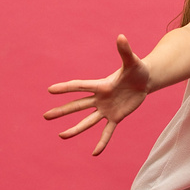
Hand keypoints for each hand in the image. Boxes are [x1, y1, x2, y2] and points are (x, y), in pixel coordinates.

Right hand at [44, 35, 150, 155]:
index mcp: (101, 85)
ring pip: (87, 122)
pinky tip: (95, 153)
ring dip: (75, 129)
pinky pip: (107, 132)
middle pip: (77, 106)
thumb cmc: (137, 69)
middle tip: (45, 116)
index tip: (50, 90)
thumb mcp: (133, 61)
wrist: (144, 81)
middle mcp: (100, 98)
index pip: (80, 87)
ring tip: (61, 136)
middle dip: (62, 111)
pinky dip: (102, 142)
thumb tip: (121, 36)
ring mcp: (106, 109)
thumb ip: (125, 51)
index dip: (66, 88)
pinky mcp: (116, 117)